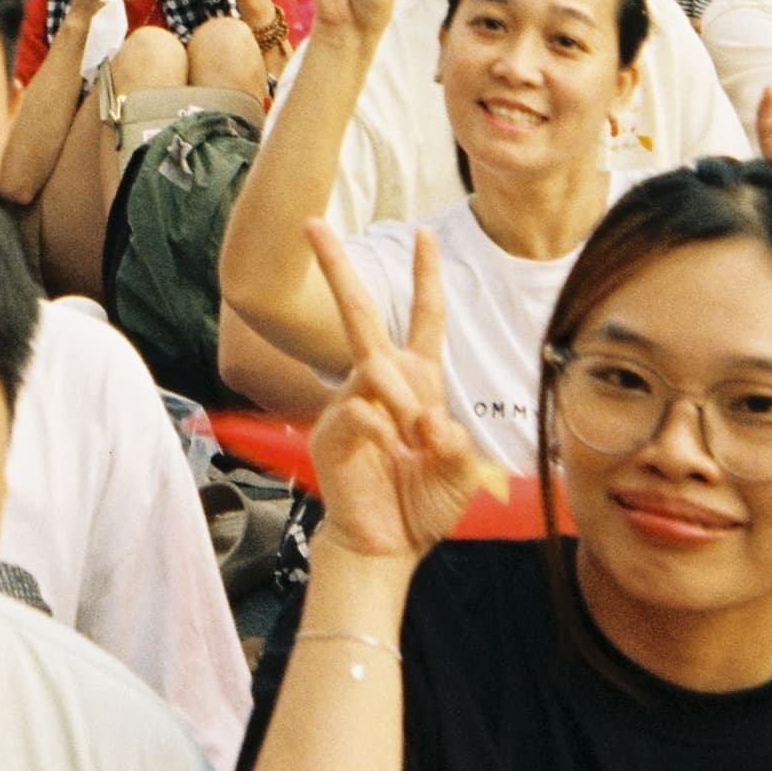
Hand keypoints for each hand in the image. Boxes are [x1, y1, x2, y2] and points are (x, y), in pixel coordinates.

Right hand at [300, 218, 504, 561]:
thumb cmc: (423, 505)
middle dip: (337, 267)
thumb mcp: (459, 473)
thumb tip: (428, 419)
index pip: (424, 318)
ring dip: (403, 402)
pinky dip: (384, 431)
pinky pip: (358, 410)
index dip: (425, 276)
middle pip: (360, 313)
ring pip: (375, 368)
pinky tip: (391, 456)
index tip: (424, 233)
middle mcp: (381, 383)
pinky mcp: (331, 430)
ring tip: (415, 444)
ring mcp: (351, 404)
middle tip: (311, 224)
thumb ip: (455, 444)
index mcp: (417, 383)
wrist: (387, 546)